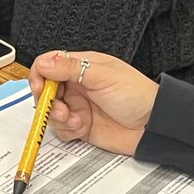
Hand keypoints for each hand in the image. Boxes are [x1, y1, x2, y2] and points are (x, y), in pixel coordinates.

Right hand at [29, 50, 158, 155]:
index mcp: (81, 67)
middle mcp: (77, 86)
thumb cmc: (137, 95)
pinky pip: (61, 130)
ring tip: (74, 120)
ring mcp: (78, 107)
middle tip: (58, 108)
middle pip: (45, 90)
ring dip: (57, 118)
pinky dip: (67, 130)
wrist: (153, 126)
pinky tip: (81, 128)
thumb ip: (71, 68)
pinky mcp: (80, 126)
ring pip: (50, 112)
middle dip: (47, 101)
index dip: (40, 76)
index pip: (49, 65)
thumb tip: (44, 63)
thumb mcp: (103, 76)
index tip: (41, 88)